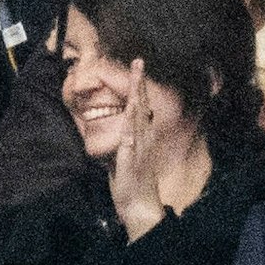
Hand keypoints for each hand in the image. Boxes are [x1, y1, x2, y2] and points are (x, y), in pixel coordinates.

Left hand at [108, 60, 165, 241]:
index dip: (138, 88)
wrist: (139, 204)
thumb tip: (121, 133)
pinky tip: (133, 108)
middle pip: (142, 105)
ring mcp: (139, 146)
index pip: (140, 108)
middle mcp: (143, 138)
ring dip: (138, 94)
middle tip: (138, 61)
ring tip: (137, 76)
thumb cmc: (131, 184)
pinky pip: (132, 137)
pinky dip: (132, 122)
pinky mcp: (131, 157)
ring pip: (139, 115)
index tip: (137, 69)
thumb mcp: (125, 158)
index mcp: (141, 137)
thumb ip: (123, 144)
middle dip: (140, 83)